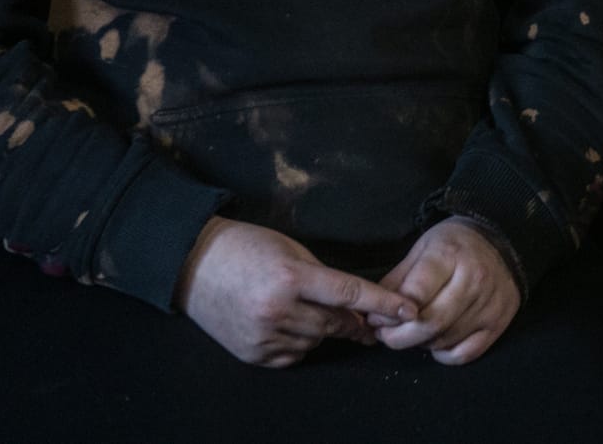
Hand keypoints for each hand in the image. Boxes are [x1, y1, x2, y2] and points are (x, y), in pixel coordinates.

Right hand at [175, 217, 418, 367]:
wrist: (193, 264)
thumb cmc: (246, 247)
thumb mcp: (290, 250)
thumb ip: (323, 278)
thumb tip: (356, 306)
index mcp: (290, 277)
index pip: (349, 293)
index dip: (382, 304)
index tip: (408, 311)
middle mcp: (276, 310)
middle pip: (335, 322)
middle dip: (353, 319)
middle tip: (364, 317)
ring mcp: (262, 336)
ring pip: (316, 341)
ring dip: (322, 329)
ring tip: (304, 307)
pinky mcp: (252, 355)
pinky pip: (293, 355)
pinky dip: (299, 342)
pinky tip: (287, 323)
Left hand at [375, 218, 522, 363]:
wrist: (500, 241)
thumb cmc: (454, 245)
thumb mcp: (422, 248)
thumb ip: (398, 280)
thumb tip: (375, 312)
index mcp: (450, 255)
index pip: (415, 294)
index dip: (389, 312)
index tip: (376, 318)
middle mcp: (474, 280)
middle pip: (430, 323)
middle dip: (399, 336)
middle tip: (386, 335)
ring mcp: (489, 304)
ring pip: (444, 341)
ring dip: (419, 344)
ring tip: (410, 333)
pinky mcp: (498, 324)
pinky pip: (465, 354)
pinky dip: (444, 354)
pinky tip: (435, 342)